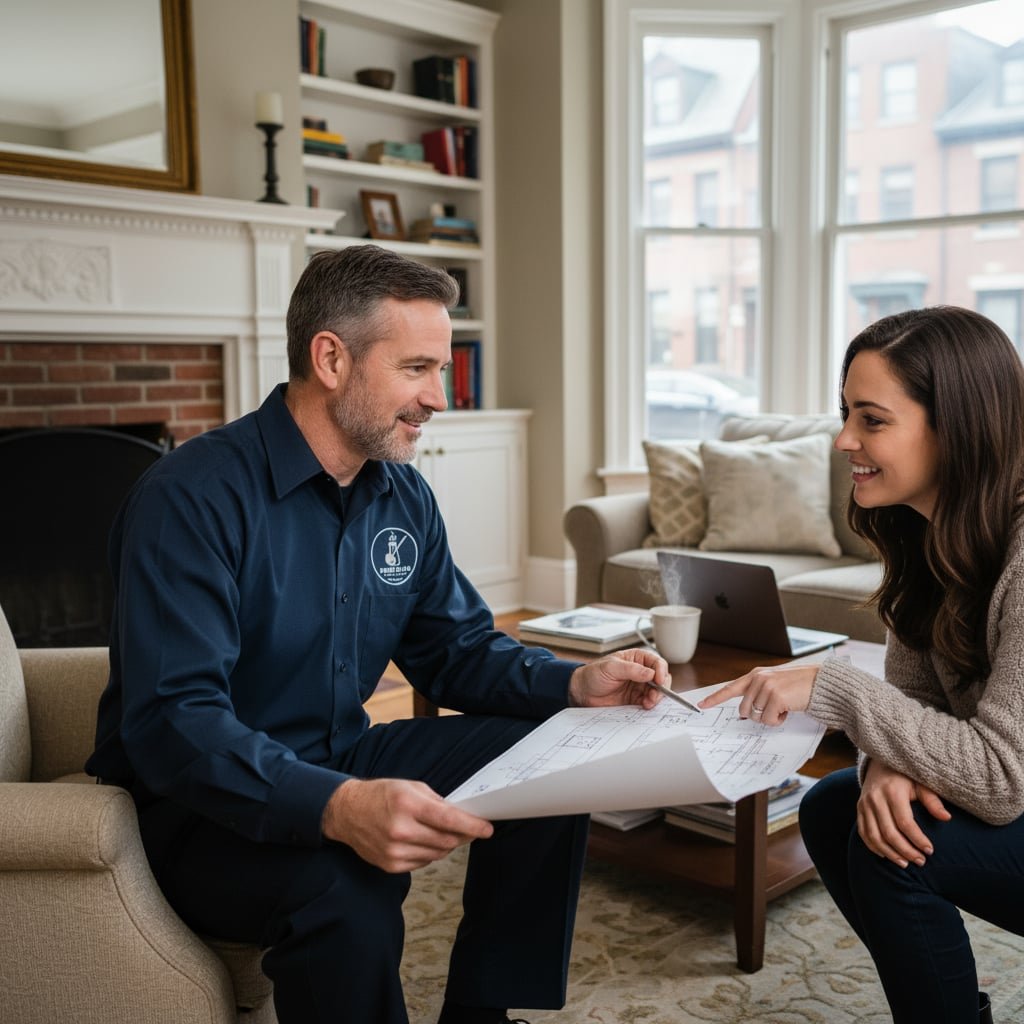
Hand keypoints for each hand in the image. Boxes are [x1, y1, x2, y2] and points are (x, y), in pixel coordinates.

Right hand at [322, 778, 492, 872]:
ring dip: (446, 844)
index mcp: (408, 805)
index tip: (487, 829)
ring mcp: (395, 851)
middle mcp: (401, 830)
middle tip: (469, 829)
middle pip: (447, 840)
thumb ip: (438, 802)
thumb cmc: (382, 795)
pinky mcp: (391, 865)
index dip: (472, 826)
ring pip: (437, 854)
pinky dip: (430, 852)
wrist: (347, 812)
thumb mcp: (411, 787)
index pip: (449, 820)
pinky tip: (423, 840)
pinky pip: (423, 862)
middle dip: (463, 835)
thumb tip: (462, 816)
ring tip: (443, 832)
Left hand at [568, 647, 670, 709]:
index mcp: (636, 659)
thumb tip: (651, 673)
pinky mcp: (635, 700)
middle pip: (661, 678)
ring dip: (656, 698)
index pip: (656, 662)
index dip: (661, 671)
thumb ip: (631, 669)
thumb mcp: (610, 668)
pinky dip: (650, 705)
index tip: (658, 681)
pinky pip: (648, 702)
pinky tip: (645, 706)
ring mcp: (639, 687)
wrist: (582, 692)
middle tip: (654, 696)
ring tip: (648, 703)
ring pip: (657, 692)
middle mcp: (641, 672)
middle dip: (661, 687)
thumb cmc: (593, 674)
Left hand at [697, 664, 818, 724]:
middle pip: (744, 710)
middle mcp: (758, 679)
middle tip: (776, 708)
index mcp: (756, 675)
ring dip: (771, 717)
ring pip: (756, 717)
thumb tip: (746, 713)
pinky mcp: (776, 697)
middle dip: (759, 715)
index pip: (730, 688)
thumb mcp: (775, 684)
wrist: (821, 683)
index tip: (701, 705)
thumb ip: (758, 693)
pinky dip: (779, 720)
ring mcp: (766, 687)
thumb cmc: (800, 686)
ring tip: (784, 706)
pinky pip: (769, 720)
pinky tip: (789, 709)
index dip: (715, 698)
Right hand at [857, 760, 950, 867]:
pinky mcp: (859, 809)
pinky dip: (873, 847)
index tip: (930, 851)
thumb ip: (932, 801)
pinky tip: (886, 855)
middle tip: (920, 862)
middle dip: (906, 851)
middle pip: (889, 833)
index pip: (905, 822)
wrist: (880, 764)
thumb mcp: (920, 783)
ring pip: (874, 836)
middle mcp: (875, 798)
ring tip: (905, 864)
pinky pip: (863, 832)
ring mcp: (864, 804)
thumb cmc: (905, 776)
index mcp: (892, 791)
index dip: (918, 839)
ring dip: (890, 853)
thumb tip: (947, 818)